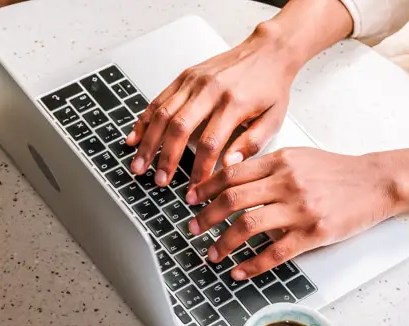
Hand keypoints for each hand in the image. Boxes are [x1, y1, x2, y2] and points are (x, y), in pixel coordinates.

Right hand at [126, 22, 298, 188]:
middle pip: (179, 128)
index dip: (199, 170)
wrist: (268, 51)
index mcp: (233, 103)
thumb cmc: (271, 86)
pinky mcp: (185, 76)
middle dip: (165, 158)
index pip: (210, 143)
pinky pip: (159, 99)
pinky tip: (135, 137)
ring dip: (148, 142)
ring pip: (163, 113)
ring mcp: (194, 81)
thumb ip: (252, 144)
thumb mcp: (273, 119)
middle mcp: (210, 90)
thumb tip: (228, 166)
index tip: (194, 189)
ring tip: (139, 165)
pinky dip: (144, 120)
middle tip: (158, 181)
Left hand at [186, 135, 408, 280]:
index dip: (206, 188)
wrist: (376, 182)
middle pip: (233, 200)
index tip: (190, 200)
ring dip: (223, 243)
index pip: (231, 174)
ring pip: (248, 227)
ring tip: (212, 254)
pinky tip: (239, 271)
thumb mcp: (299, 157)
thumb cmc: (336, 172)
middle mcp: (287, 182)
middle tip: (192, 229)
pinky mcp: (314, 233)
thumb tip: (231, 173)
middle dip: (206, 217)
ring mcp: (300, 209)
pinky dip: (252, 264)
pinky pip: (275, 252)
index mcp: (280, 161)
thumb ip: (267, 165)